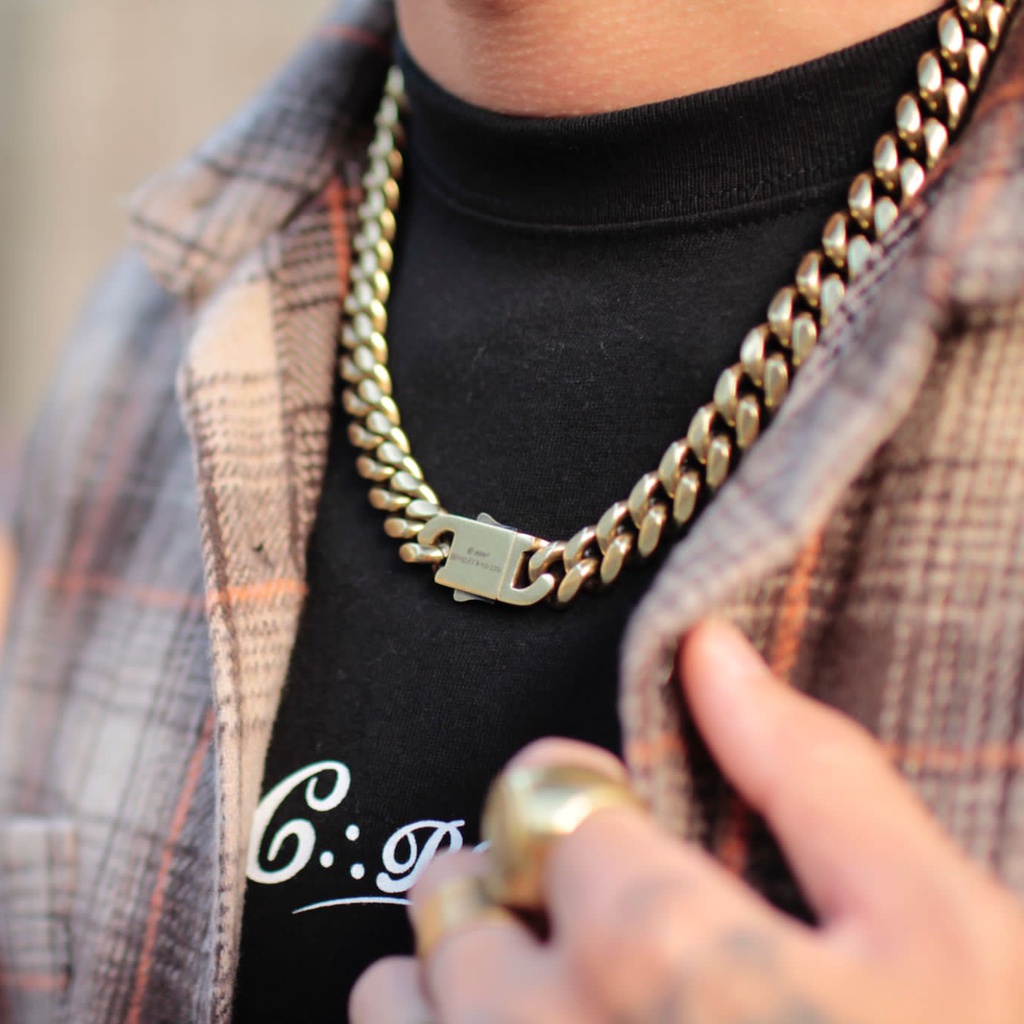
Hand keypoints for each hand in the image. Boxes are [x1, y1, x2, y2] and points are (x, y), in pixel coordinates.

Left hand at [350, 620, 1023, 1022]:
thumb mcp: (936, 932)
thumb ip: (813, 777)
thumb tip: (714, 651)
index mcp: (656, 951)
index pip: (552, 800)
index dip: (596, 812)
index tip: (627, 838)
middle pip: (453, 892)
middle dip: (514, 889)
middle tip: (595, 934)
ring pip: (391, 997)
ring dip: (447, 983)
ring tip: (549, 1010)